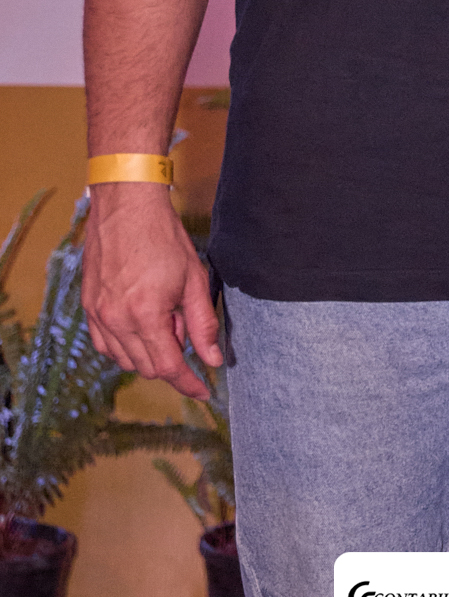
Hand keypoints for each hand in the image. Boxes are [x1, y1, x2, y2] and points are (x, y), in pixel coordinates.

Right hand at [82, 183, 221, 400]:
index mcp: (144, 315)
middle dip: (171, 358)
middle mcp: (115, 320)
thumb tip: (213, 359)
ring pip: (124, 359)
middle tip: (183, 323)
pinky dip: (125, 345)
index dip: (188, 382)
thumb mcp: (194, 280)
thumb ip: (203, 324)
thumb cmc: (163, 237)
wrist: (126, 206)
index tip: (203, 390)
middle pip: (146, 366)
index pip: (167, 367)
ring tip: (163, 314)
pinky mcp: (88, 307)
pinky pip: (105, 344)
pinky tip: (141, 323)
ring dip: (148, 352)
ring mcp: (97, 315)